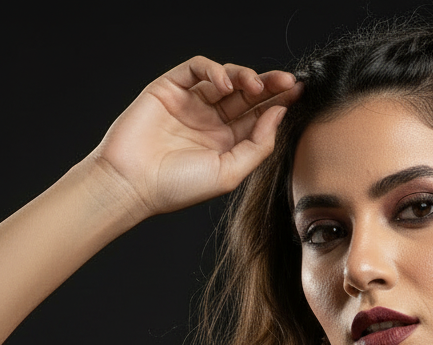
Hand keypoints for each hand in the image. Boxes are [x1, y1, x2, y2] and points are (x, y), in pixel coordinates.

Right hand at [87, 56, 303, 217]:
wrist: (133, 183)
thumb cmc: (178, 187)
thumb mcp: (230, 173)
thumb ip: (258, 145)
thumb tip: (279, 115)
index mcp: (227, 143)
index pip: (258, 116)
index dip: (279, 103)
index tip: (299, 94)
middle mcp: (211, 121)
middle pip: (247, 94)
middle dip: (270, 85)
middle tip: (289, 80)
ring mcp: (192, 103)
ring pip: (226, 78)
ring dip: (245, 76)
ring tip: (256, 86)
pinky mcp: (171, 87)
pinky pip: (197, 68)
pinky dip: (214, 70)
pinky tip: (225, 83)